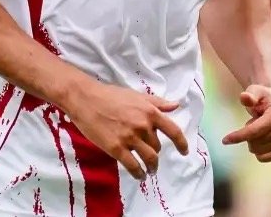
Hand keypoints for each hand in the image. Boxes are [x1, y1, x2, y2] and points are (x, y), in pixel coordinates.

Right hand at [64, 81, 188, 179]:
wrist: (86, 99)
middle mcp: (143, 126)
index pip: (173, 131)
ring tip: (150, 171)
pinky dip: (139, 174)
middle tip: (150, 155)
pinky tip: (139, 176)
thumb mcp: (137, 95)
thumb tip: (175, 106)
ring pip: (149, 159)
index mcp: (150, 112)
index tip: (185, 151)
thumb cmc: (111, 95)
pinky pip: (133, 166)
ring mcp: (130, 138)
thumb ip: (157, 102)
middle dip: (155, 152)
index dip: (181, 143)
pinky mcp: (116, 148)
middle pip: (157, 147)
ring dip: (151, 168)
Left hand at [221, 84, 270, 161]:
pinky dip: (259, 151)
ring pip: (259, 152)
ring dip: (253, 142)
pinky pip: (265, 158)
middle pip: (256, 142)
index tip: (225, 140)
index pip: (255, 130)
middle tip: (253, 122)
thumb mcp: (255, 91)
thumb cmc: (264, 97)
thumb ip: (250, 95)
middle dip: (247, 135)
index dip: (238, 136)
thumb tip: (244, 97)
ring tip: (259, 129)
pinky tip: (263, 139)